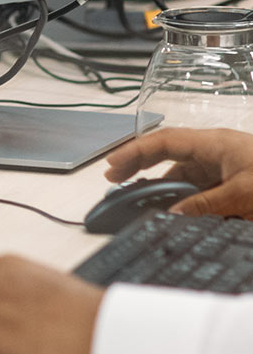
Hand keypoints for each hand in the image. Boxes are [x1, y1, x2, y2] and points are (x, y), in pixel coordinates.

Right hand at [104, 127, 252, 217]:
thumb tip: (175, 212)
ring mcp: (222, 163)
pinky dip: (180, 191)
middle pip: (166, 151)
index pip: (163, 141)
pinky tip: (172, 202)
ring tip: (138, 193)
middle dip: (138, 162)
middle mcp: (214, 150)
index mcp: (214, 143)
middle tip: (114, 176)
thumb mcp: (244, 193)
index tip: (113, 163)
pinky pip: (197, 182)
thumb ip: (207, 204)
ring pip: (181, 169)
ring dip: (159, 180)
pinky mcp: (230, 176)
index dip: (135, 150)